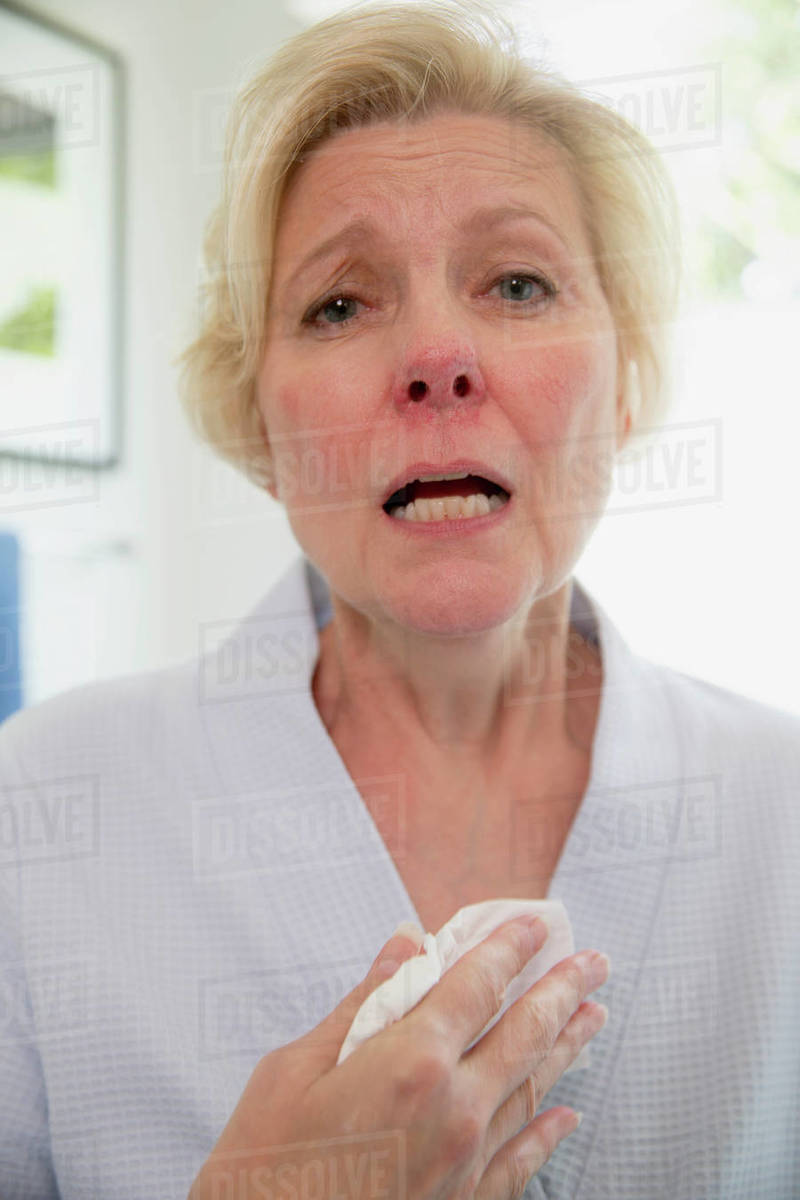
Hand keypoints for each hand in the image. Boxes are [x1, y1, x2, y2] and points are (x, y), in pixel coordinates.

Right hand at [188, 915, 608, 1199]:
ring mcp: (464, 1164)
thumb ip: (361, 1005)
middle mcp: (453, 1110)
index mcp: (410, 1064)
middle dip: (562, 989)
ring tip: (593, 1014)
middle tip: (594, 961)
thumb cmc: (262, 1173)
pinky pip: (522, 1163)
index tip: (535, 924)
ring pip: (532, 1090)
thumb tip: (404, 947)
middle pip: (524, 1034)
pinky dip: (547, 1134)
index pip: (477, 986)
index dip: (509, 948)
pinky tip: (567, 1116)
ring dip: (566, 1047)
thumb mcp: (293, 1071)